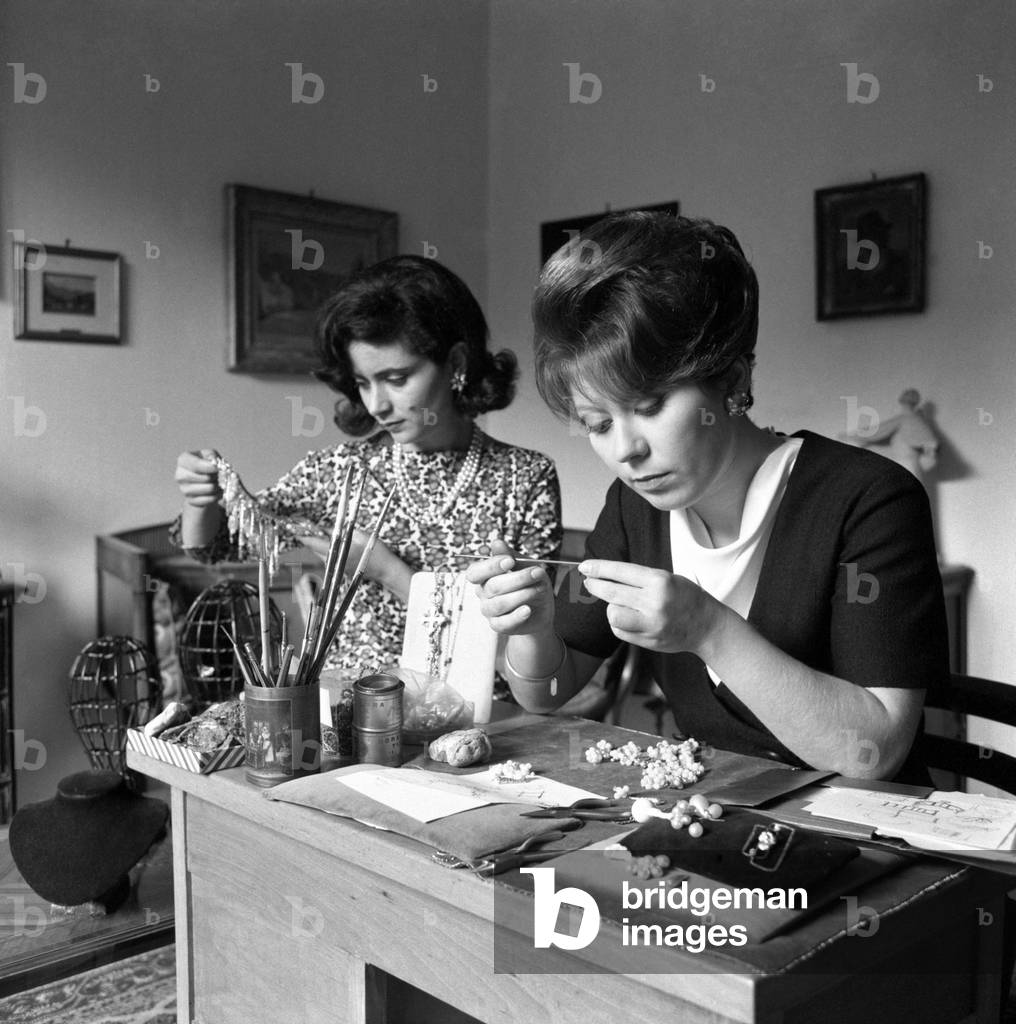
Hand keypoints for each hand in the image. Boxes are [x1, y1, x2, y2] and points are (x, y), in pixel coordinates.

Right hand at [175, 449, 221, 507]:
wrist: (204, 480)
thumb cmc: (207, 463)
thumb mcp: (210, 454)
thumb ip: (212, 456)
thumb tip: (213, 464)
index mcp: (183, 460)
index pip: (195, 464)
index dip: (208, 467)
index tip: (217, 468)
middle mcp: (180, 475)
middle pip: (205, 478)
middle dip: (215, 476)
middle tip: (217, 475)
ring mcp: (184, 489)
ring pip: (209, 489)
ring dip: (217, 486)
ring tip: (216, 482)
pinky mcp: (190, 500)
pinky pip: (209, 500)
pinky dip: (217, 496)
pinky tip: (216, 491)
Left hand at [299, 528, 397, 585]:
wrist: (386, 570)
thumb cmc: (375, 552)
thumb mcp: (360, 535)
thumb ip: (341, 531)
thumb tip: (327, 528)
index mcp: (337, 552)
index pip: (313, 543)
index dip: (301, 534)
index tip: (292, 527)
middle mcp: (333, 562)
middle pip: (315, 548)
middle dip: (311, 537)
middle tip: (306, 525)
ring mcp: (336, 567)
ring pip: (321, 553)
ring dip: (320, 543)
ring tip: (322, 532)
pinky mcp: (340, 570)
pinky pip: (329, 557)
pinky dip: (328, 548)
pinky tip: (335, 542)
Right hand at [466, 539, 554, 635]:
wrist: (542, 609)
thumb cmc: (531, 584)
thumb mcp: (526, 566)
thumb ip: (511, 555)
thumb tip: (496, 542)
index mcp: (485, 576)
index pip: (475, 572)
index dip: (490, 566)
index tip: (510, 561)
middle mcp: (483, 593)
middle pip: (492, 587)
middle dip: (517, 579)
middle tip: (537, 572)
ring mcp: (489, 610)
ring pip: (498, 604)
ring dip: (521, 595)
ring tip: (538, 589)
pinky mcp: (498, 625)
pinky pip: (503, 623)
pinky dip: (517, 616)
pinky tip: (528, 609)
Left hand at [578, 560, 725, 655]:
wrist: (708, 626)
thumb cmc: (686, 597)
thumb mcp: (667, 579)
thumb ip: (639, 579)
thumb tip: (604, 576)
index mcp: (660, 581)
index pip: (621, 572)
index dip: (599, 568)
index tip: (585, 566)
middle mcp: (654, 602)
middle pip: (611, 593)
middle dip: (595, 585)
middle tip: (588, 582)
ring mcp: (651, 624)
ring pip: (612, 614)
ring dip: (611, 608)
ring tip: (619, 605)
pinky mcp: (648, 641)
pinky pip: (620, 631)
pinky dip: (619, 624)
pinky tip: (628, 619)